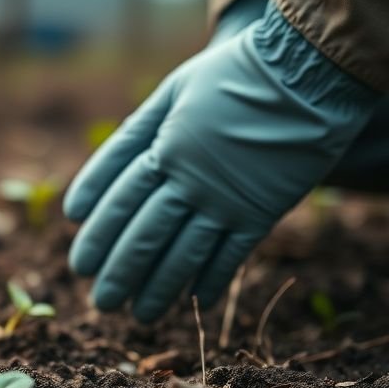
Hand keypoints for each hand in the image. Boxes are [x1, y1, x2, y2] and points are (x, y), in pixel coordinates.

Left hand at [64, 3, 379, 321]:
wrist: (308, 72)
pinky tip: (194, 300)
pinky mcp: (261, 211)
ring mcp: (227, 198)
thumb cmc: (233, 75)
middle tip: (101, 301)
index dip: (97, 231)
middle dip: (118, 272)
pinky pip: (230, 255)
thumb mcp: (173, 92)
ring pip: (182, 254)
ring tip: (138, 316)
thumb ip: (136, 134)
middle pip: (143, 235)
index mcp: (164, 147)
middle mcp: (190, 179)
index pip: (118, 197)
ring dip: (157, 288)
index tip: (80, 261)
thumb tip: (103, 178)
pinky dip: (210, 280)